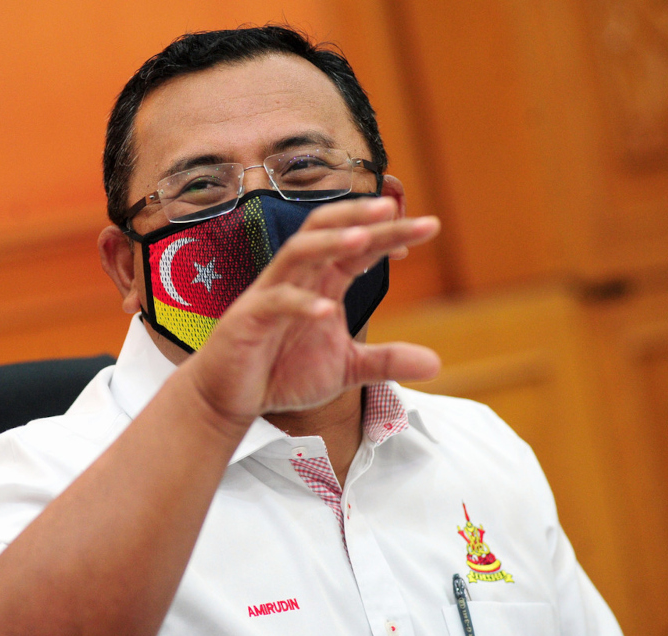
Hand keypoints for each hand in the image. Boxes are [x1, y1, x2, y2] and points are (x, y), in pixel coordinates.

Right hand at [185, 196, 440, 422]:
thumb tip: (436, 364)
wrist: (231, 396)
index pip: (358, 247)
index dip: (390, 234)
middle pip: (327, 230)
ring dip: (330, 242)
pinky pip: (275, 302)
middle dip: (358, 216)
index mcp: (322, 282)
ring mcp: (271, 293)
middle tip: (393, 206)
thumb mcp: (345, 368)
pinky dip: (300, 304)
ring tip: (364, 237)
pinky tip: (326, 311)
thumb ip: (385, 361)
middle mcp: (298, 278)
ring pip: (298, 252)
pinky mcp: (249, 319)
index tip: (429, 226)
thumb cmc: (283, 372)